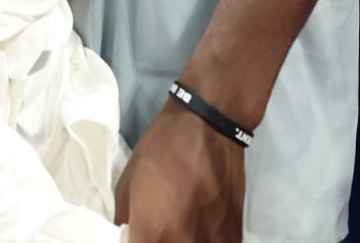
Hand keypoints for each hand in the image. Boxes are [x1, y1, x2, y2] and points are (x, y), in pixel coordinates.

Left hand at [114, 97, 246, 239]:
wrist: (208, 127)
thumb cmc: (162, 150)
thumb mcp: (126, 186)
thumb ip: (125, 224)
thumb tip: (127, 238)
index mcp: (151, 234)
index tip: (137, 236)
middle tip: (158, 230)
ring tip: (180, 228)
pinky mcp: (233, 239)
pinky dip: (205, 242)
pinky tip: (200, 229)